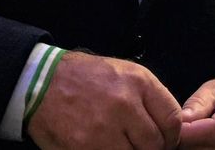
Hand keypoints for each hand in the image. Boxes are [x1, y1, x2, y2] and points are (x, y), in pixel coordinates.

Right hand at [27, 51, 180, 149]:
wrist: (42, 82)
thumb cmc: (87, 77)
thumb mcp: (125, 73)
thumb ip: (150, 98)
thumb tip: (170, 127)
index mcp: (139, 83)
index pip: (172, 119)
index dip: (172, 136)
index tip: (166, 140)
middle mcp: (124, 105)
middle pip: (155, 144)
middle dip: (152, 148)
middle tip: (142, 145)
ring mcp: (103, 129)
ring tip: (122, 144)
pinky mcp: (84, 148)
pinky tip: (106, 146)